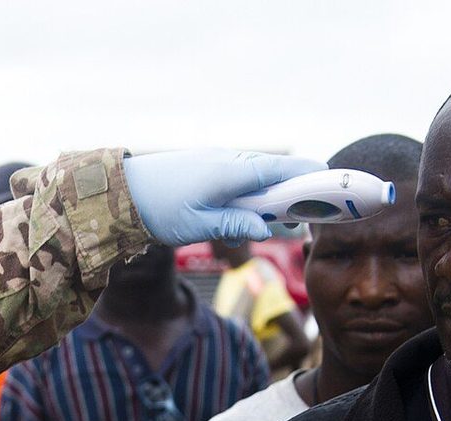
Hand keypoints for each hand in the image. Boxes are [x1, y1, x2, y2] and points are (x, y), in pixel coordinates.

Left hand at [123, 150, 329, 245]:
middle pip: (275, 171)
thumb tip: (266, 228)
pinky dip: (255, 192)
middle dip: (297, 190)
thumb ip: (234, 225)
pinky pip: (241, 177)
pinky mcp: (206, 168)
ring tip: (287, 220)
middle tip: (313, 213)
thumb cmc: (156, 208)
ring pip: (258, 175)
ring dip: (275, 194)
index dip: (308, 176)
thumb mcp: (196, 225)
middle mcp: (227, 161)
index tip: (332, 183)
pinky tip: (254, 212)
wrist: (118, 191)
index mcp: (230, 172)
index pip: (281, 169)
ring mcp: (217, 161)